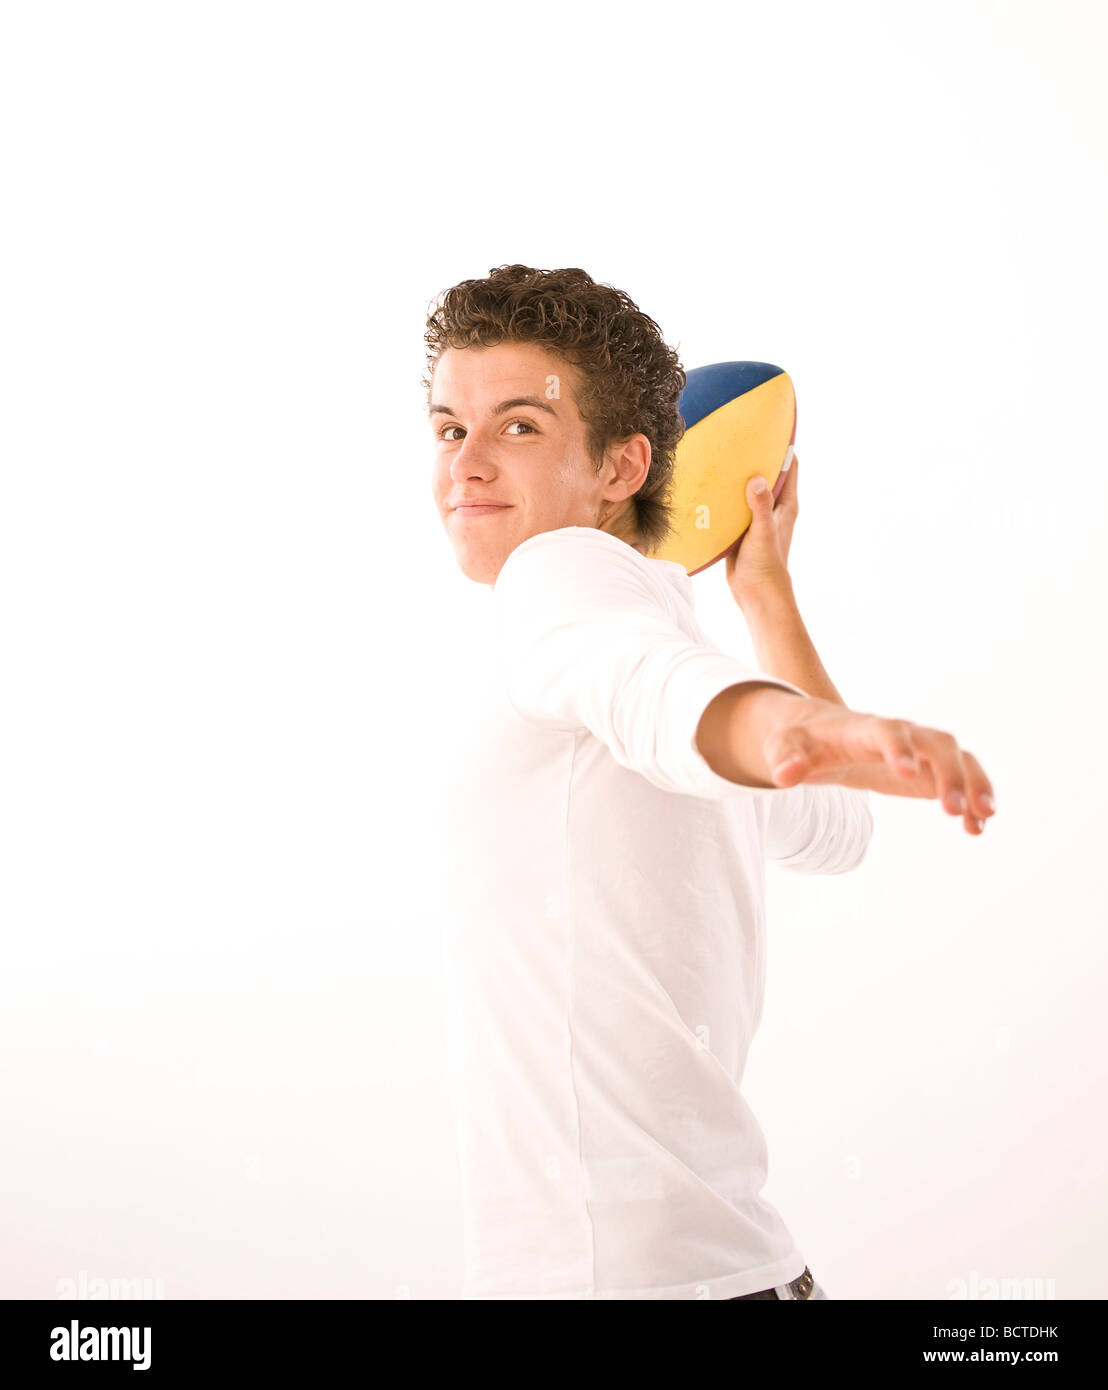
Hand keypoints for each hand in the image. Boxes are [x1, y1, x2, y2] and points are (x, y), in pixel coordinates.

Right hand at [724, 450, 798, 605]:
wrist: (756, 592)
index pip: (790, 466)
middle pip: (768, 473)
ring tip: (722, 457)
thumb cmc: (765, 562)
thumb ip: (760, 505)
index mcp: (786, 504)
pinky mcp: (742, 528)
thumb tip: (757, 478)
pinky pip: (735, 505)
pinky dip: (727, 496)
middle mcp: (773, 507)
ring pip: (749, 489)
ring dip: (739, 477)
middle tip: (740, 438)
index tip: (772, 427)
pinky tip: (710, 487)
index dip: (784, 446)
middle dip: (758, 457)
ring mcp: (757, 517)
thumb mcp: (762, 530)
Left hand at [764, 697, 996, 835]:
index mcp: (863, 728)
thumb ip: (785, 758)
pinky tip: (975, 828)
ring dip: (975, 784)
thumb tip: (784, 775)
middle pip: (936, 742)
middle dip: (949, 771)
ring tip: (983, 817)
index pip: (887, 731)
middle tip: (953, 808)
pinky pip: (961, 778)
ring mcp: (919, 750)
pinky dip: (972, 799)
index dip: (899, 748)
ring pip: (959, 758)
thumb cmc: (802, 741)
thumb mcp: (784, 747)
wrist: (821, 734)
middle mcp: (900, 735)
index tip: (907, 773)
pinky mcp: (928, 770)